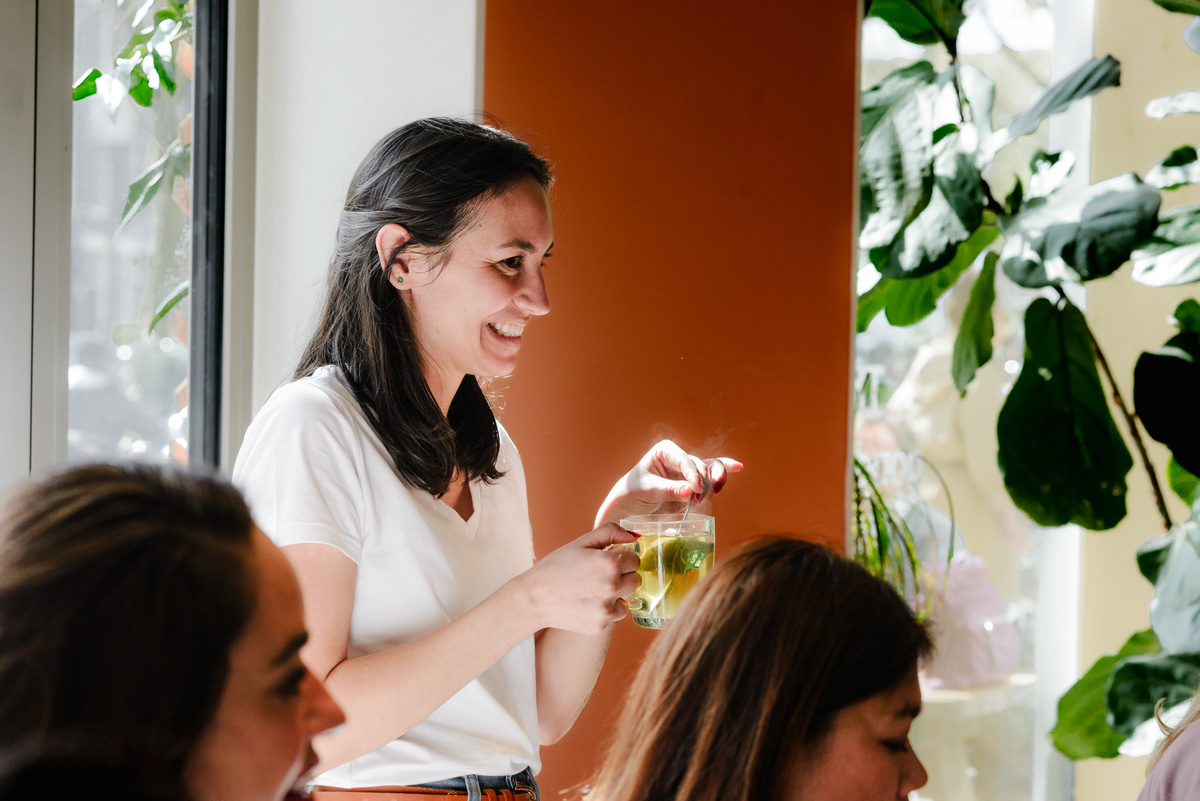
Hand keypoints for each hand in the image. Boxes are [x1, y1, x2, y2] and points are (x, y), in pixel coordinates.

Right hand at [518, 523, 641, 635]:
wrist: (533, 598)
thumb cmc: (555, 567)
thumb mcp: (580, 543)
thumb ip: (609, 533)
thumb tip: (633, 536)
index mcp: (609, 563)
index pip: (634, 558)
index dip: (621, 557)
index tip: (607, 560)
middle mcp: (612, 587)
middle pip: (636, 579)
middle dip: (623, 575)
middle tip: (601, 575)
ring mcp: (607, 608)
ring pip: (628, 598)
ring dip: (617, 593)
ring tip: (593, 589)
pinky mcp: (601, 625)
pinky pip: (616, 614)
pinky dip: (607, 609)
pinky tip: (588, 603)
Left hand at [595, 440, 742, 525]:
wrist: (627, 508)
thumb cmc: (632, 494)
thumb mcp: (647, 492)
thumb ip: (668, 491)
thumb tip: (690, 491)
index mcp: (666, 450)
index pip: (685, 461)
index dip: (693, 475)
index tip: (695, 491)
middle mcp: (680, 457)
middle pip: (701, 466)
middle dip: (703, 482)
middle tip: (698, 499)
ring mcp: (688, 471)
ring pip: (709, 471)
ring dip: (713, 483)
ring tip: (712, 494)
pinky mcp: (693, 484)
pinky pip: (712, 475)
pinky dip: (724, 472)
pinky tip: (738, 467)